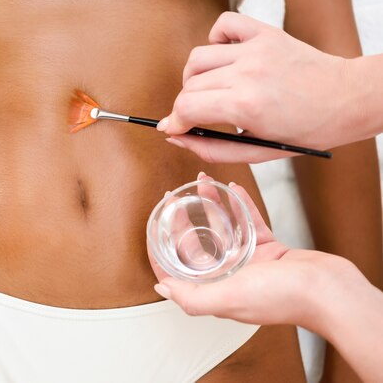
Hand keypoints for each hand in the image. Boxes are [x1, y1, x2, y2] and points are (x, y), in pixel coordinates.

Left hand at [149, 173, 359, 332]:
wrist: (327, 290)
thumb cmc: (281, 297)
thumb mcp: (228, 298)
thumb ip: (192, 297)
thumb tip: (162, 287)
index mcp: (216, 289)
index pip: (179, 269)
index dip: (163, 248)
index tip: (153, 226)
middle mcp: (230, 275)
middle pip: (198, 243)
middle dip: (183, 218)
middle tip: (173, 196)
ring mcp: (250, 261)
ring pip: (224, 227)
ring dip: (211, 204)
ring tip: (201, 182)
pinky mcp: (269, 247)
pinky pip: (250, 221)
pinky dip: (240, 204)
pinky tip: (231, 189)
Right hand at [157, 12, 360, 162]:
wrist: (346, 99)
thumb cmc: (306, 130)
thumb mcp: (257, 152)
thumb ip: (211, 148)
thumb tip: (176, 137)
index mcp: (246, 105)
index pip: (186, 108)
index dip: (173, 121)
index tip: (173, 127)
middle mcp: (247, 73)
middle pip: (189, 86)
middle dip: (185, 106)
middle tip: (196, 116)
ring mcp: (255, 49)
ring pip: (197, 58)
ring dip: (194, 77)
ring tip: (209, 89)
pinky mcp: (264, 33)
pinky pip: (223, 25)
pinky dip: (214, 40)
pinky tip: (223, 59)